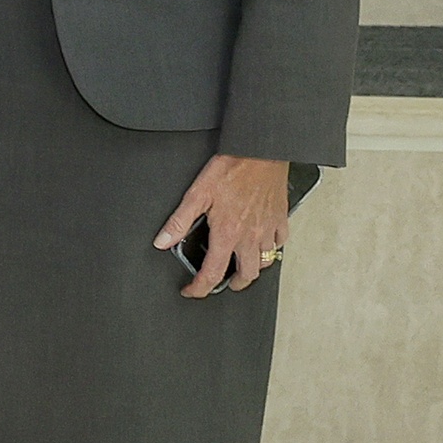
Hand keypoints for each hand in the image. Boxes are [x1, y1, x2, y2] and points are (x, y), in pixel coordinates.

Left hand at [156, 152, 290, 295]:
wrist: (259, 152)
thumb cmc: (231, 169)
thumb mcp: (196, 194)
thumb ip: (178, 222)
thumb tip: (162, 241)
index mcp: (227, 233)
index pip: (212, 273)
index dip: (200, 288)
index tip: (193, 290)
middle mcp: (250, 236)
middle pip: (247, 275)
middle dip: (234, 284)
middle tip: (223, 282)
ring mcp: (268, 229)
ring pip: (266, 262)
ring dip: (253, 268)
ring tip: (242, 266)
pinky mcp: (280, 218)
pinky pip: (280, 242)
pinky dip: (272, 247)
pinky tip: (263, 242)